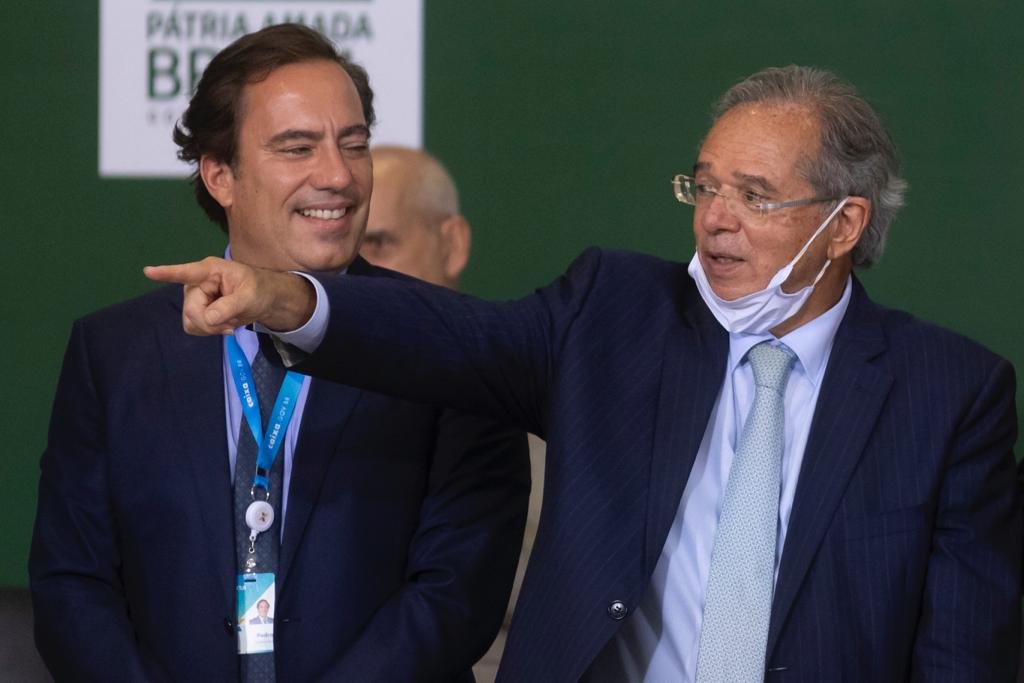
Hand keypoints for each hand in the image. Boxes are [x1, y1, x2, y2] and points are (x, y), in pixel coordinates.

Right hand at [144, 257, 315, 334]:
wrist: (262, 299)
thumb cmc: (258, 289)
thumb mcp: (250, 296)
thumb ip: (230, 306)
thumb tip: (209, 318)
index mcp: (210, 271)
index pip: (186, 272)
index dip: (167, 273)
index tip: (148, 271)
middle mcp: (196, 283)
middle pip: (191, 310)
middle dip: (211, 322)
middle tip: (231, 324)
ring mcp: (194, 297)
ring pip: (190, 321)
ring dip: (211, 328)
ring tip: (229, 322)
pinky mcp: (196, 311)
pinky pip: (193, 327)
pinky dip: (209, 331)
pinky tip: (222, 326)